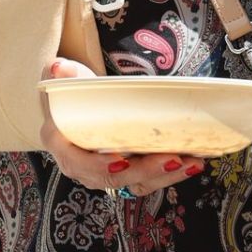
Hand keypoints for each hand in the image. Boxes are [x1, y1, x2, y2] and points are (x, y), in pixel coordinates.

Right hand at [37, 59, 202, 196]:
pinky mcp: (124, 175)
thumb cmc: (73, 96)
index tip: (122, 161)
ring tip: (190, 162)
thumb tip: (60, 68)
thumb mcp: (68, 82)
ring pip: (133, 183)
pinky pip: (146, 181)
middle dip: (144, 171)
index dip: (98, 166)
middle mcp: (80, 165)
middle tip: (172, 158)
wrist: (78, 107)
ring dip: (164, 175)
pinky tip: (191, 163)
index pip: (77, 161)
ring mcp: (103, 173)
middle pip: (111, 178)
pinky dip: (169, 174)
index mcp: (61, 144)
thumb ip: (65, 75)